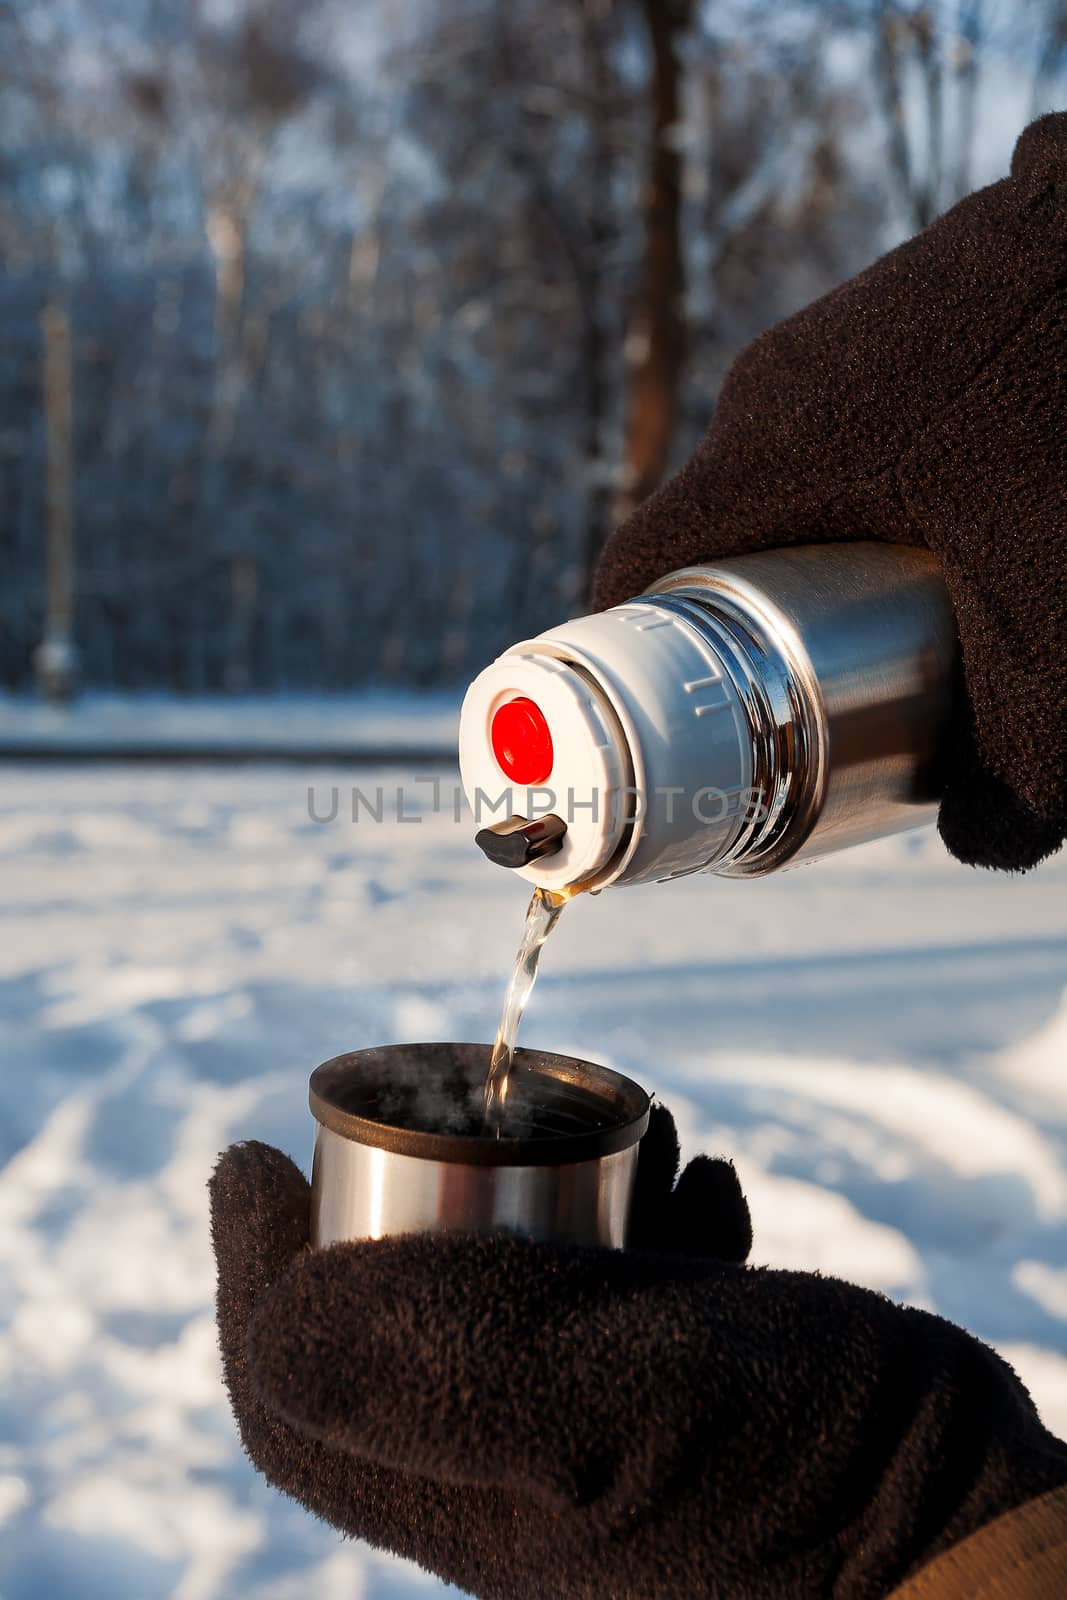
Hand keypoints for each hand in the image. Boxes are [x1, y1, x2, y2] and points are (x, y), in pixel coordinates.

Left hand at [211, 1108, 1065, 1598]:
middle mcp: (513, 1466)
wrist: (955, 1525)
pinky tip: (704, 1185)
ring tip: (635, 1130)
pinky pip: (614, 1296)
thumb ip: (433, 1362)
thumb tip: (277, 1297)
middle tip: (452, 1109)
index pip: (296, 1384)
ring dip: (548, 1188)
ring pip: (511, 1292)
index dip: (250, 1270)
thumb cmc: (788, 1472)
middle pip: (392, 1321)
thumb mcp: (604, 1403)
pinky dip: (643, 1216)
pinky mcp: (674, 1391)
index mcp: (462, 1488)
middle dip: (406, 1200)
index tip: (246, 1156)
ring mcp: (596, 1429)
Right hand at [594, 114, 1066, 872]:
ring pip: (791, 476)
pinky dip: (881, 488)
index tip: (658, 720)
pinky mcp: (902, 305)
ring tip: (892, 613)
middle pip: (720, 535)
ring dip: (822, 551)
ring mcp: (838, 333)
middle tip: (801, 696)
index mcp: (765, 455)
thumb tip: (977, 843)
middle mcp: (776, 386)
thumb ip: (1022, 770)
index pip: (640, 568)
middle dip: (748, 625)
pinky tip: (963, 520)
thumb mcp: (1058, 644)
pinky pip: (853, 423)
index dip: (631, 656)